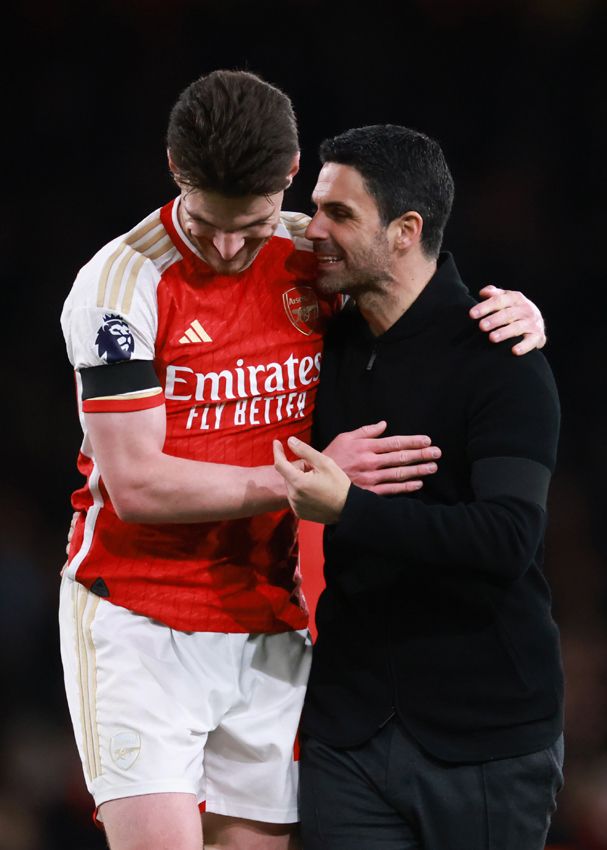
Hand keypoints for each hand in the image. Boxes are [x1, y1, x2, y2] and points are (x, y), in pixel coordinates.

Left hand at [273, 437, 350, 523]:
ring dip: (299, 480)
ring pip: (291, 485)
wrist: (348, 508)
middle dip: (298, 469)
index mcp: (298, 482)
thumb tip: (290, 441)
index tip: (276, 442)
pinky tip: (315, 493)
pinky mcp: (299, 513)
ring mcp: (296, 506)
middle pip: (288, 474)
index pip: (280, 464)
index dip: (277, 452)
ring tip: (317, 483)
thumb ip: (305, 451)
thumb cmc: (339, 484)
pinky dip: (301, 492)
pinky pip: (295, 497)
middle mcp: (293, 496)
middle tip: (316, 471)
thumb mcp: (324, 463)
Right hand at [323, 421, 439, 494]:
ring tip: (432, 467)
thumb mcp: (345, 437)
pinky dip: (406, 487)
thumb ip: (365, 431)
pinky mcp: (369, 491)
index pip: (394, 442)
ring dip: (418, 470)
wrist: (316, 480)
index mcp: (365, 447)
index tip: (426, 440)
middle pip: (401, 457)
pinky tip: (418, 484)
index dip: (412, 441)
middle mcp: (370, 462)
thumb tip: (383, 425)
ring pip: (399, 473)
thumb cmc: (331, 456)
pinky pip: (391, 489)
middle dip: (421, 454)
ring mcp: (370, 478)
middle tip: (437, 453)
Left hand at [469, 285, 545, 354]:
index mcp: (515, 298)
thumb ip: (494, 294)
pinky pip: (531, 341)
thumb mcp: (505, 298)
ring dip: (505, 332)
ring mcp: (532, 322)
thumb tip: (483, 292)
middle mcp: (525, 309)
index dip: (485, 307)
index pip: (499, 301)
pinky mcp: (537, 336)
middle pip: (508, 314)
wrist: (537, 320)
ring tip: (492, 338)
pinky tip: (514, 351)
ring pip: (517, 328)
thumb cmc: (513, 308)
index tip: (472, 314)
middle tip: (482, 326)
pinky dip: (524, 346)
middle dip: (494, 320)